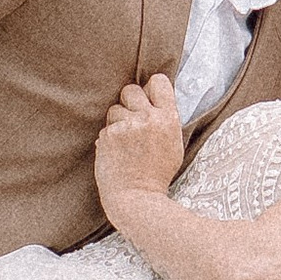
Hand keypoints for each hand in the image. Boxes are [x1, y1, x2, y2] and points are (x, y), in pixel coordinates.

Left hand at [94, 72, 184, 222]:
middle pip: (131, 90)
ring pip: (114, 109)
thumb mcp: (174, 144)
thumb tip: (154, 100)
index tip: (148, 97)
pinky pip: (106, 127)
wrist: (137, 198)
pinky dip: (109, 138)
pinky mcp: (108, 135)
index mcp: (168, 118)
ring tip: (124, 143)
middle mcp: (148, 118)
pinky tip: (116, 153)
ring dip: (117, 122)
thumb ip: (165, 120)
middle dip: (129, 102)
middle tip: (132, 120)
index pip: (158, 81)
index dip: (150, 88)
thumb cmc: (157, 175)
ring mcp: (126, 126)